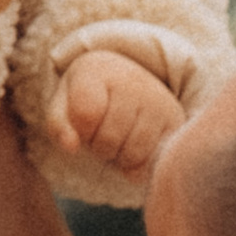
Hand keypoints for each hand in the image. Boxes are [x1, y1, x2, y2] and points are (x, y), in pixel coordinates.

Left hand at [50, 49, 184, 179]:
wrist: (126, 79)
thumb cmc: (89, 97)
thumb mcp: (64, 104)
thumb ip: (58, 126)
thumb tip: (71, 147)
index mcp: (98, 70)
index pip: (85, 115)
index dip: (80, 129)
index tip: (84, 120)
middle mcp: (133, 80)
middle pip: (108, 140)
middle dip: (98, 146)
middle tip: (101, 133)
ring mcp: (158, 100)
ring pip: (132, 154)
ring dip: (118, 158)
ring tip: (116, 141)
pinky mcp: (176, 120)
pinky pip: (153, 161)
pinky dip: (138, 165)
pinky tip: (133, 149)